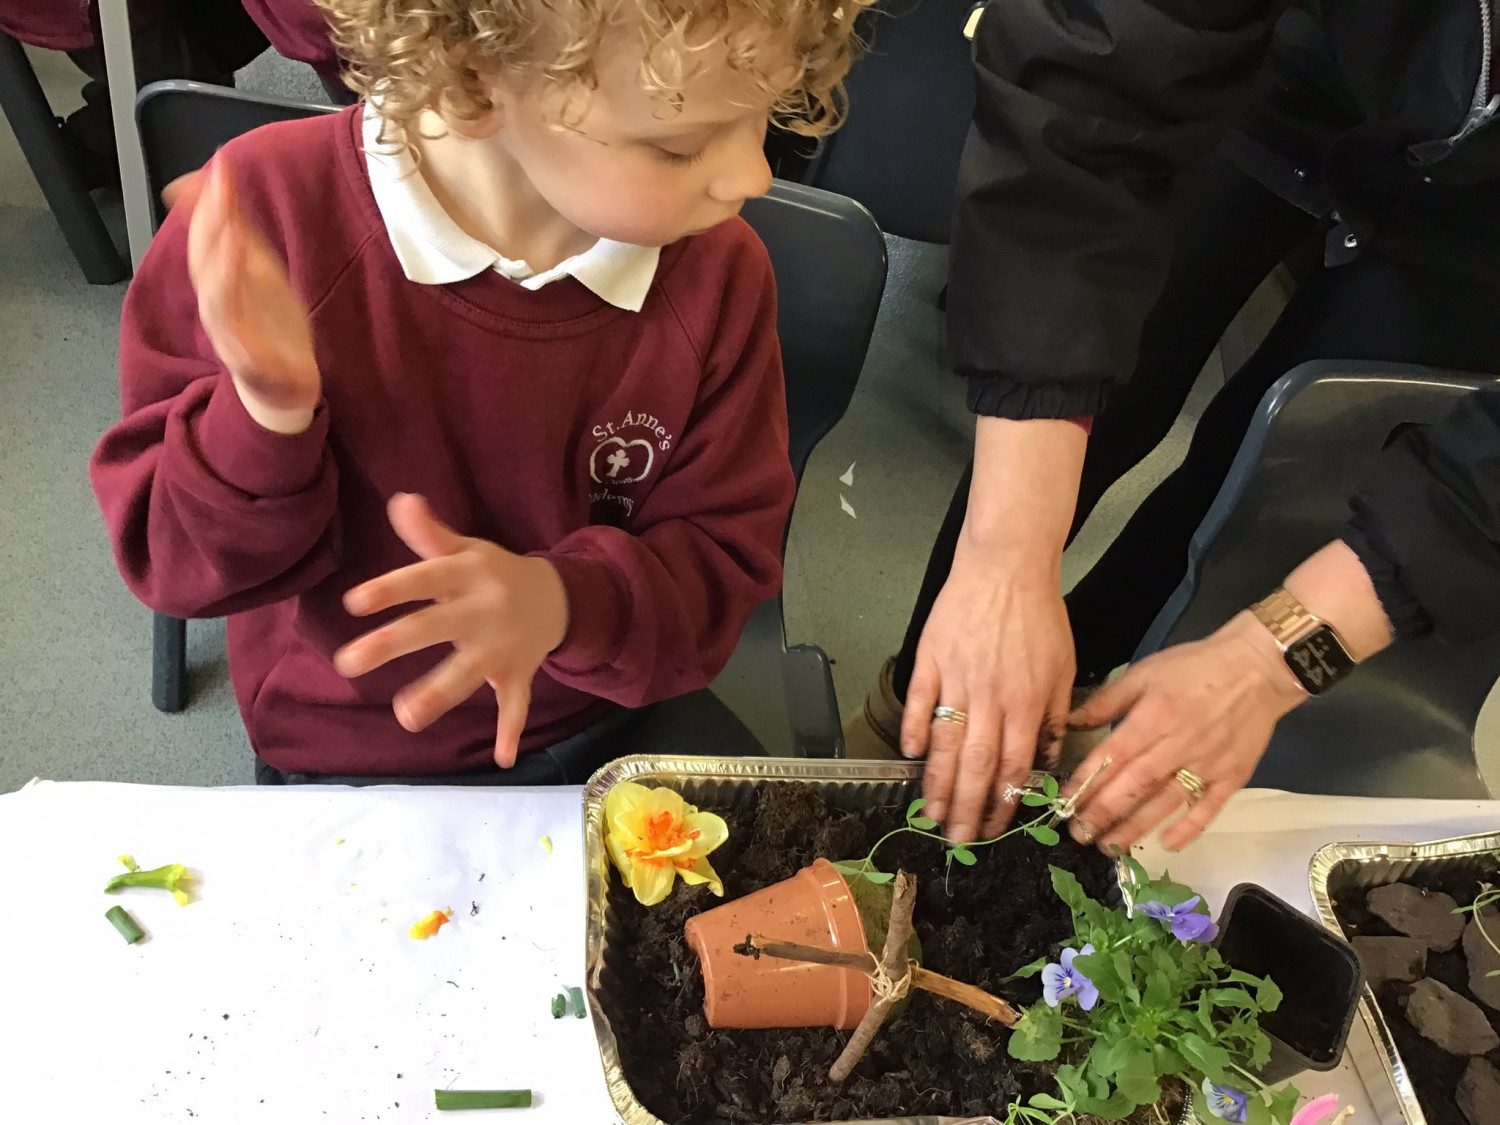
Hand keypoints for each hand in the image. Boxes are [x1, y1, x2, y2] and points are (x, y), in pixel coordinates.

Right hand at [175, 161, 319, 434]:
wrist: (281, 387)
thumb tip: (218, 184)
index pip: (208, 236)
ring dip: (220, 266)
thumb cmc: (268, 328)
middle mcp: (220, 305)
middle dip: (210, 225)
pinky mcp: (252, 365)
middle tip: (220, 190)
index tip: (216, 168)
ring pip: (217, 300)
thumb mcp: (259, 273)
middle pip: (206, 262)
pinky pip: (239, 344)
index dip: (207, 202)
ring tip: (229, 234)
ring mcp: (233, 336)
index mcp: (224, 281)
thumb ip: (239, 233)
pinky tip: (243, 301)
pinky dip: (238, 321)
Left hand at [334, 493, 569, 766]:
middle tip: (347, 662)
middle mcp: (484, 610)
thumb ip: (430, 535)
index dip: (391, 590)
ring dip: (439, 693)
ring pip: (468, 672)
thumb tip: (401, 501)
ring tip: (405, 717)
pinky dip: (512, 729)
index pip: (425, 578)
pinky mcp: (518, 673)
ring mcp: (502, 646)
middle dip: (393, 645)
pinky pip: (516, 703)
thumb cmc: (493, 572)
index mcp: (467, 575)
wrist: (559, 596)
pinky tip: (504, 757)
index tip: (354, 603)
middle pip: (435, 627)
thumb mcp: (465, 548)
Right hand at [899, 544, 1074, 843]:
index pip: (1012, 769)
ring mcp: (957, 680)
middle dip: (966, 809)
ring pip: (945, 743)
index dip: (1001, 806)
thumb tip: (1043, 760)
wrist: (1006, 566)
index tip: (991, 831)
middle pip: (976, 767)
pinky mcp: (931, 659)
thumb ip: (1053, 716)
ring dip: (937, 783)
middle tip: (957, 839)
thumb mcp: (1062, 667)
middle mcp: (991, 699)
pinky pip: (920, 702)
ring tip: (931, 813)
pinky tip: (913, 755)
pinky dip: (916, 729)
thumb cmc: (1039, 616)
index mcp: (1025, 705)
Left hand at [1061, 612, 1305, 852]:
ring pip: (1166, 802)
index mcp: (1154, 716)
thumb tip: (1072, 722)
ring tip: (1109, 846)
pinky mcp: (1233, 776)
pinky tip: (1167, 845)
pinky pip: (1209, 808)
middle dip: (1103, 813)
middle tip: (1078, 834)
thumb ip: (1107, 701)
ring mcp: (1208, 763)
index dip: (1087, 782)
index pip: (1113, 756)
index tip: (1064, 804)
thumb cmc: (1194, 667)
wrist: (1258, 668)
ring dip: (1136, 828)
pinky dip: (1189, 828)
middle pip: (1136, 785)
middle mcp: (1179, 744)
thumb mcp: (1144, 672)